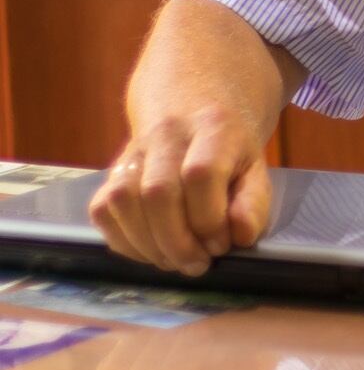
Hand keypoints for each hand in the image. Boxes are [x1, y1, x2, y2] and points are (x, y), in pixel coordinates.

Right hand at [88, 105, 272, 276]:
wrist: (195, 104)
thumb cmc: (229, 148)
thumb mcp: (256, 168)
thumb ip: (253, 203)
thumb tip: (240, 236)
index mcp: (213, 127)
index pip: (201, 174)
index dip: (209, 219)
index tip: (222, 244)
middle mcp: (168, 133)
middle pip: (157, 192)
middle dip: (177, 242)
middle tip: (197, 264)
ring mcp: (133, 150)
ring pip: (123, 201)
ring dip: (147, 245)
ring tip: (174, 260)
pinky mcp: (110, 170)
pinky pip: (102, 210)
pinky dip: (123, 240)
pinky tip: (150, 250)